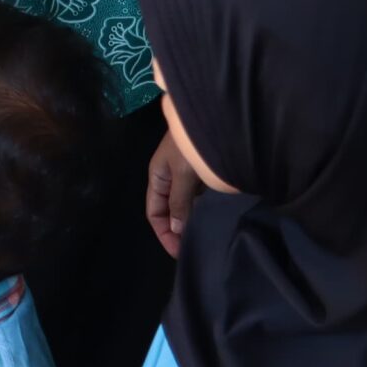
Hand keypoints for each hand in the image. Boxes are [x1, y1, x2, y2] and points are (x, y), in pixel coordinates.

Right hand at [146, 126, 199, 257]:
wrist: (212, 114)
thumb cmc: (191, 145)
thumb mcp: (183, 174)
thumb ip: (180, 202)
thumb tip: (176, 229)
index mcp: (157, 177)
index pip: (154, 213)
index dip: (163, 233)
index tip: (179, 252)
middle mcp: (169, 177)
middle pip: (168, 210)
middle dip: (176, 230)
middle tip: (192, 248)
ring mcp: (186, 174)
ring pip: (184, 203)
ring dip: (190, 219)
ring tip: (203, 236)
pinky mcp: (202, 171)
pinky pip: (198, 195)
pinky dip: (202, 208)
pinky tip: (211, 217)